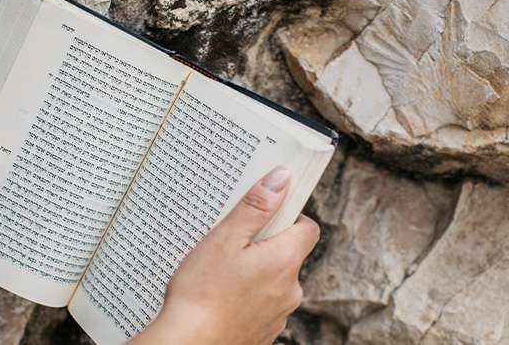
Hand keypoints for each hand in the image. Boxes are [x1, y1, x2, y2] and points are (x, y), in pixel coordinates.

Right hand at [128, 167, 319, 344]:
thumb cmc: (201, 295)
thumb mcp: (225, 238)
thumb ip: (256, 206)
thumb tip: (282, 178)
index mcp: (285, 261)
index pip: (307, 228)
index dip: (288, 215)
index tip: (265, 213)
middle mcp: (290, 289)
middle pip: (289, 253)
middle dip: (264, 244)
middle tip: (232, 243)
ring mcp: (278, 314)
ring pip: (274, 280)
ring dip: (256, 272)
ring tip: (221, 273)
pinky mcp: (264, 331)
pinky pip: (263, 303)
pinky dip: (248, 296)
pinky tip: (222, 296)